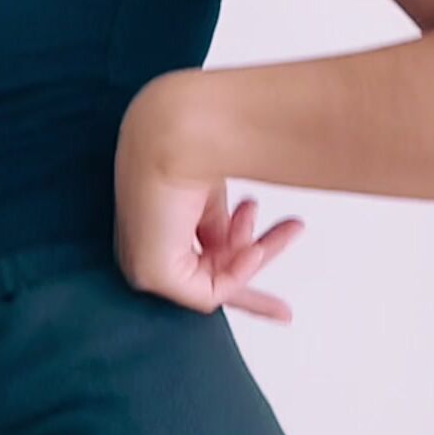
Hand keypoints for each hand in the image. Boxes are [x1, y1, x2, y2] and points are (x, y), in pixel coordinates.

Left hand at [113, 80, 303, 318]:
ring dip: (257, 254)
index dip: (235, 262)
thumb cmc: (191, 143)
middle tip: (287, 306)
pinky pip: (210, 291)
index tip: (264, 257)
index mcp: (155, 220)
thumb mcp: (214, 194)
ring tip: (290, 226)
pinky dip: (239, 271)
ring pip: (216, 280)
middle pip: (209, 274)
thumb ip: (220, 227)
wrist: (177, 128)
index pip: (196, 253)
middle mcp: (143, 244)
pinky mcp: (151, 272)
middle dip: (257, 266)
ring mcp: (144, 261)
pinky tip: (255, 248)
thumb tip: (238, 248)